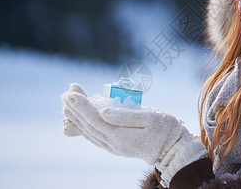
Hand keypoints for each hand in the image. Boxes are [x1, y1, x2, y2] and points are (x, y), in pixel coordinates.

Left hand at [61, 84, 206, 186]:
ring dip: (77, 116)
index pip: (95, 119)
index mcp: (121, 136)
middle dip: (76, 108)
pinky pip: (94, 136)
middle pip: (89, 125)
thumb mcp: (150, 117)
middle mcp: (113, 144)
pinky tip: (74, 122)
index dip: (82, 106)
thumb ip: (126, 115)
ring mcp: (113, 147)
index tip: (71, 93)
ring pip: (89, 131)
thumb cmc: (165, 129)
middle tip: (66, 92)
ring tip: (67, 103)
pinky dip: (82, 127)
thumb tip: (103, 111)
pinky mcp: (115, 145)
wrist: (173, 149)